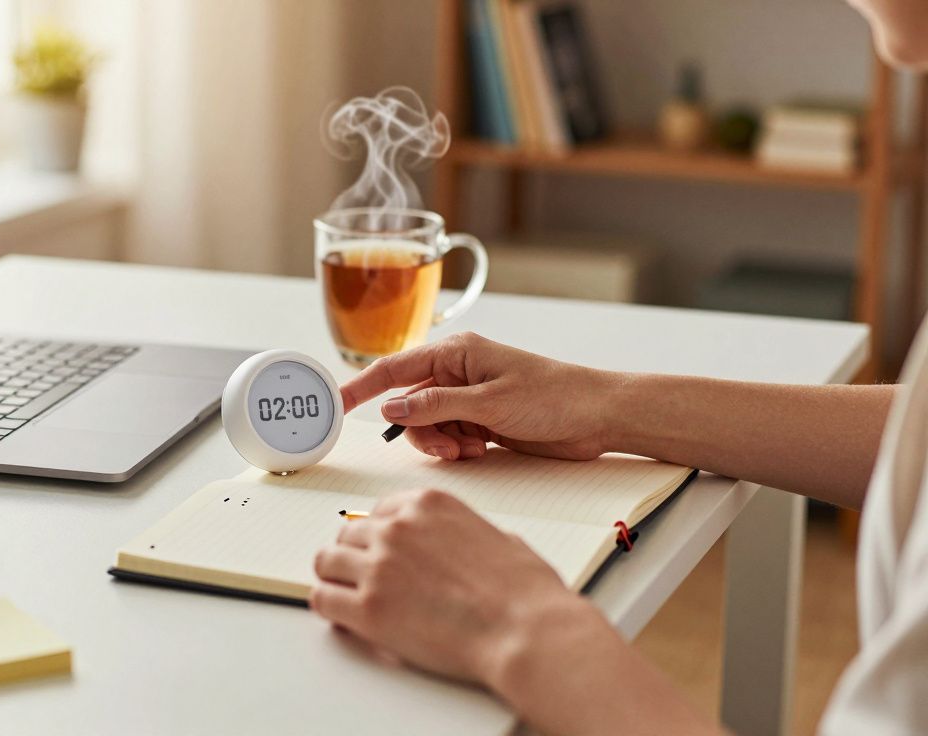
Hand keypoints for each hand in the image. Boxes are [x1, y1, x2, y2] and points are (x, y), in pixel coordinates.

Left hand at [311, 490, 721, 735]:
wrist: (526, 630)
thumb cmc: (524, 592)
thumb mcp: (499, 537)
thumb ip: (466, 533)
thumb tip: (463, 544)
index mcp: (427, 505)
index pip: (378, 510)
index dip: (377, 535)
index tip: (377, 549)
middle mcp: (397, 528)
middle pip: (348, 533)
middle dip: (354, 555)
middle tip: (361, 575)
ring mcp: (379, 566)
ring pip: (327, 561)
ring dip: (336, 578)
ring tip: (347, 594)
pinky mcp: (368, 608)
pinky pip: (323, 599)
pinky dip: (328, 606)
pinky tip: (342, 615)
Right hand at [340, 332, 621, 461]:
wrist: (599, 416)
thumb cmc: (554, 396)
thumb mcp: (489, 402)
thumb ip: (435, 405)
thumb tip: (391, 409)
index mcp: (456, 354)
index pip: (394, 369)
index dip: (362, 387)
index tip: (337, 403)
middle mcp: (457, 373)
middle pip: (408, 405)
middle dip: (418, 431)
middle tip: (445, 448)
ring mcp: (469, 397)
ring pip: (427, 425)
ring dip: (440, 443)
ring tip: (469, 451)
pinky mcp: (482, 420)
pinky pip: (449, 436)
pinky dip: (456, 449)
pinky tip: (479, 451)